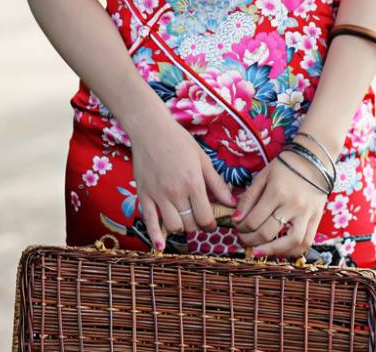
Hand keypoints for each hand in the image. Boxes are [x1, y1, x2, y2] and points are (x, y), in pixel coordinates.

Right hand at [129, 107, 236, 249]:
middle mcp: (175, 192)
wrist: (150, 129)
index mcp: (193, 183)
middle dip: (197, 225)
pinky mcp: (143, 195)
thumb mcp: (202, 159)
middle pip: (190, 224)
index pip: (205, 217)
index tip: (212, 223)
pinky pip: (149, 222)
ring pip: (173, 226)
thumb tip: (231, 202)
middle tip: (199, 218)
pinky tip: (161, 246)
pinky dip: (156, 236)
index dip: (211, 224)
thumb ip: (216, 183)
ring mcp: (158, 195)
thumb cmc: (179, 141)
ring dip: (181, 228)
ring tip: (184, 220)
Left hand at [232, 151, 328, 258]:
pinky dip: (293, 251)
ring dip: (271, 251)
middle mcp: (292, 205)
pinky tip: (280, 250)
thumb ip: (249, 197)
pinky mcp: (317, 218)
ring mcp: (307, 213)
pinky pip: (306, 242)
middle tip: (243, 238)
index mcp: (276, 192)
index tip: (237, 225)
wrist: (314, 158)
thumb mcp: (263, 176)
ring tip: (259, 251)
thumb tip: (236, 219)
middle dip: (250, 240)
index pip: (254, 220)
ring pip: (290, 243)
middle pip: (267, 232)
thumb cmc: (286, 165)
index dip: (241, 227)